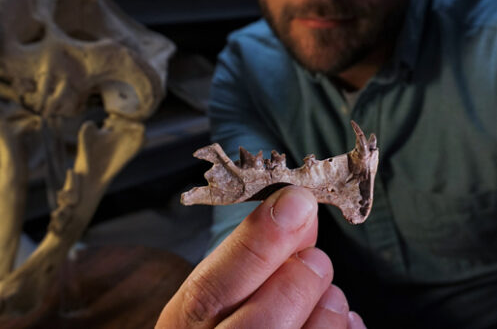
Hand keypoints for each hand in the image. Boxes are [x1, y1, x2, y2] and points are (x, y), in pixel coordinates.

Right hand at [157, 186, 365, 327]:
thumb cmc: (221, 321)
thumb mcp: (218, 287)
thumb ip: (250, 254)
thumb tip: (294, 207)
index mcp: (182, 326)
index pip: (209, 291)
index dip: (256, 244)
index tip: (295, 204)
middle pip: (258, 328)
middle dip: (298, 281)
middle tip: (315, 259)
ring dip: (328, 310)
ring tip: (328, 295)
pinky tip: (337, 320)